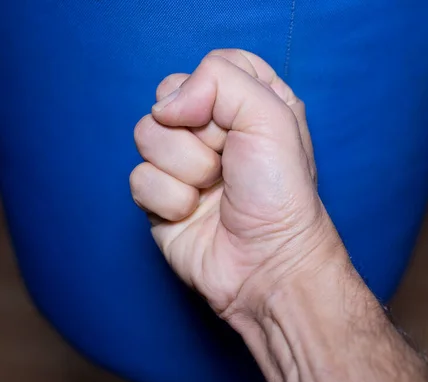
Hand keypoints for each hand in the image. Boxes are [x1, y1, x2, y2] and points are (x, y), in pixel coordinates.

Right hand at [130, 49, 343, 314]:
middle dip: (197, 132)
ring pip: (145, 135)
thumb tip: (166, 106)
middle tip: (227, 161)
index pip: (213, 65)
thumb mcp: (272, 116)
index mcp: (250, 104)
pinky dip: (169, 199)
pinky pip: (138, 177)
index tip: (232, 119)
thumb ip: (221, 79)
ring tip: (213, 190)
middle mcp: (216, 130)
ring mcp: (185, 163)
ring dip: (184, 167)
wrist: (266, 262)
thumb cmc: (279, 193)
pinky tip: (193, 214)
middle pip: (169, 97)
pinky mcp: (161, 196)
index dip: (213, 88)